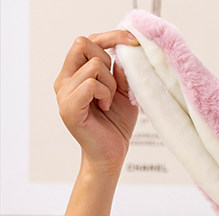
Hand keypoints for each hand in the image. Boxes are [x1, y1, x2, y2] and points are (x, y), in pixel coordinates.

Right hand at [54, 30, 139, 173]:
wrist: (111, 155)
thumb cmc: (116, 126)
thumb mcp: (125, 93)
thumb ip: (121, 72)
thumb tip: (126, 49)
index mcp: (75, 73)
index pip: (87, 41)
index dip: (110, 36)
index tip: (132, 40)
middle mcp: (65, 79)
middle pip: (83, 44)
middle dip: (107, 62)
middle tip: (114, 88)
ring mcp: (64, 92)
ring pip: (93, 66)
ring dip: (110, 84)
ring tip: (109, 102)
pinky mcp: (69, 106)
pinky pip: (91, 84)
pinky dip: (105, 94)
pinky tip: (106, 107)